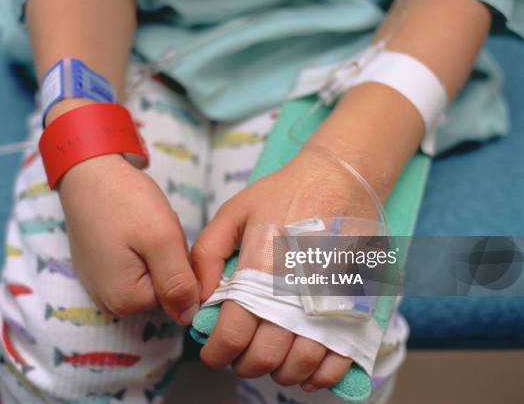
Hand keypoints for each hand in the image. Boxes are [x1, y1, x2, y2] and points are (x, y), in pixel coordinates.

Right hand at [53, 101, 199, 324]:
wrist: (88, 170)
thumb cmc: (124, 200)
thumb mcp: (161, 239)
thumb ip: (178, 283)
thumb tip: (189, 318)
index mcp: (125, 300)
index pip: (176, 298)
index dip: (182, 266)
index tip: (167, 239)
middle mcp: (109, 302)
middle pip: (161, 289)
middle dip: (168, 260)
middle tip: (155, 229)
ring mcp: (101, 285)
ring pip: (150, 275)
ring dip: (156, 252)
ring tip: (142, 226)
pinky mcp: (99, 267)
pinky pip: (134, 265)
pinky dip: (141, 247)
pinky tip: (131, 227)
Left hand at [192, 148, 377, 389]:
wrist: (338, 179)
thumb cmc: (283, 195)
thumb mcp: (234, 213)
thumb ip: (207, 255)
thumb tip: (201, 299)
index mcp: (262, 267)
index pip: (233, 333)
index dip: (217, 352)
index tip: (213, 352)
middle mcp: (296, 291)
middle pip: (265, 356)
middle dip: (243, 364)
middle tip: (238, 354)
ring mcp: (329, 301)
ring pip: (301, 364)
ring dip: (278, 372)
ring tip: (268, 358)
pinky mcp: (355, 304)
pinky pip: (339, 358)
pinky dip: (320, 376)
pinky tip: (305, 371)